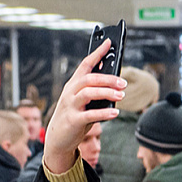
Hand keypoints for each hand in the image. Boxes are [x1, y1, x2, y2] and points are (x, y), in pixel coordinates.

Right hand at [42, 39, 124, 174]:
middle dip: (108, 78)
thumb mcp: (84, 102)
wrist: (58, 139)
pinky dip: (104, 113)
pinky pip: (90, 115)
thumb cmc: (74, 117)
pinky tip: (115, 113)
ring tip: (121, 95)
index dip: (97, 53)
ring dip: (107, 92)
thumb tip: (115, 85)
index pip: (85, 64)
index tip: (108, 43)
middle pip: (89, 78)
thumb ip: (95, 93)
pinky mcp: (73, 120)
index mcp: (73, 84)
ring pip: (89, 93)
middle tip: (123, 83)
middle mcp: (70, 92)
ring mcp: (70, 105)